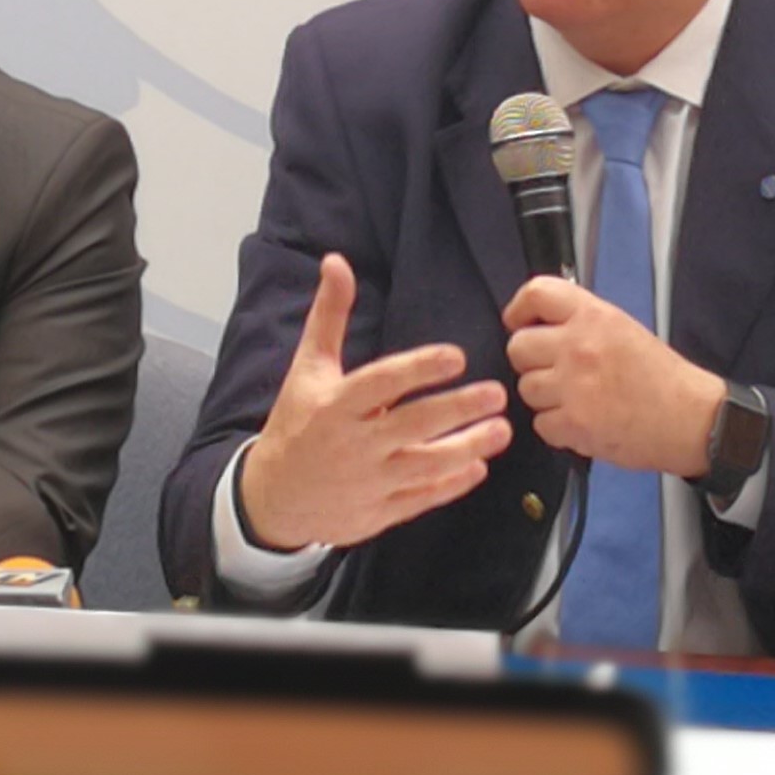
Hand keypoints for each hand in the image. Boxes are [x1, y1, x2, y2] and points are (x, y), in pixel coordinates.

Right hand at [236, 254, 512, 551]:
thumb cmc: (297, 422)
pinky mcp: (377, 513)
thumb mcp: (308, 368)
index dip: (419, 369)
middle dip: (458, 409)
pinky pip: (420, 498)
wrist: (272, 497)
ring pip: (424, 466)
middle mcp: (353, 444)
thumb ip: (329, 316)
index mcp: (335, 405)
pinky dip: (451, 485)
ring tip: (501, 432)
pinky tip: (478, 467)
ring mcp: (367, 482)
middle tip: (497, 393)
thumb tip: (336, 261)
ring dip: (466, 449)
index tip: (457, 357)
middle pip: (412, 425)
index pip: (382, 384)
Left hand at [501, 277, 720, 478]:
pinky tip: (582, 422)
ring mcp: (574, 386)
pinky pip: (541, 424)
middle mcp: (579, 346)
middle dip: (531, 362)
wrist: (691, 418)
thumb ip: (582, 322)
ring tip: (576, 400)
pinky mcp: (574, 423)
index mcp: (594, 317)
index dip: (519, 310)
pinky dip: (557, 428)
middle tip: (554, 371)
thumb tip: (543, 324)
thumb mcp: (623, 329)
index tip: (519, 323)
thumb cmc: (662, 378)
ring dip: (545, 398)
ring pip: (526, 388)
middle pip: (518, 347)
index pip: (536, 294)